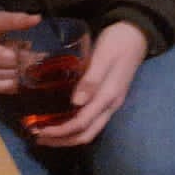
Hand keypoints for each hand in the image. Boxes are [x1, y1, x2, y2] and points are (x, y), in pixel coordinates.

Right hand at [0, 10, 41, 94]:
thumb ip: (15, 20)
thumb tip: (37, 18)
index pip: (14, 60)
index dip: (31, 56)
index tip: (45, 54)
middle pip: (14, 72)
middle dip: (30, 65)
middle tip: (42, 58)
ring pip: (12, 83)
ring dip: (24, 73)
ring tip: (27, 61)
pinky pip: (5, 89)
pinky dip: (16, 81)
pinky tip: (19, 70)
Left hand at [32, 21, 146, 147]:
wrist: (137, 34)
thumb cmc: (118, 43)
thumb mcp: (103, 57)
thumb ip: (91, 79)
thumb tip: (75, 103)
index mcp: (108, 96)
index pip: (82, 123)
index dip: (59, 131)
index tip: (38, 131)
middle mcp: (111, 105)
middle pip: (86, 134)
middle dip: (61, 141)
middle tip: (37, 138)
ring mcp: (111, 103)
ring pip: (89, 131)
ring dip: (67, 137)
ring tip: (45, 134)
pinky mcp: (108, 99)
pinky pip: (90, 122)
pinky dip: (73, 127)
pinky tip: (61, 120)